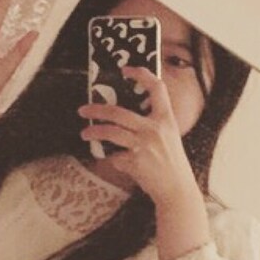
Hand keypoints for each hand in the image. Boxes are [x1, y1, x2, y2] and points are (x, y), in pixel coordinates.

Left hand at [77, 66, 196, 203]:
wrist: (176, 190)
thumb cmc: (171, 164)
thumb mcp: (169, 138)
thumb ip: (152, 125)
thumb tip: (124, 117)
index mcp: (166, 119)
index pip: (157, 88)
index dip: (141, 74)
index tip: (125, 70)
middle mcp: (155, 129)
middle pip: (119, 112)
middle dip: (97, 110)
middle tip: (83, 110)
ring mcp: (144, 145)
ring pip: (110, 132)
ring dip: (93, 132)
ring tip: (84, 134)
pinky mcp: (135, 161)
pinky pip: (115, 156)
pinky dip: (113, 159)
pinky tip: (117, 162)